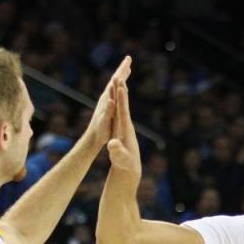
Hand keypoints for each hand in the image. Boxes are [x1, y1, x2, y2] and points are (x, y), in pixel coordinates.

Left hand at [85, 56, 131, 146]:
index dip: (121, 71)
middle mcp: (106, 97)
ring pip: (115, 85)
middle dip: (122, 69)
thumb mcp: (104, 122)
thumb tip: (111, 99)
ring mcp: (107, 101)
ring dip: (121, 76)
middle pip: (115, 80)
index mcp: (107, 99)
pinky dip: (121, 86)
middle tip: (128, 58)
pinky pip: (116, 92)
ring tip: (127, 68)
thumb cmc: (100, 132)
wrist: (93, 138)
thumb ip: (108, 111)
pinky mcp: (109, 106)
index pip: (115, 82)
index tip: (128, 62)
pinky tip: (124, 85)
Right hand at [106, 69, 141, 185]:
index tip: (121, 84)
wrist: (130, 170)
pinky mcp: (121, 129)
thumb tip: (113, 145)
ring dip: (119, 94)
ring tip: (118, 80)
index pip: (123, 110)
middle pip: (123, 104)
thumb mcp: (120, 158)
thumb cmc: (125, 164)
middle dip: (121, 90)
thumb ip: (117, 151)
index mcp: (125, 129)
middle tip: (119, 73)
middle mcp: (126, 125)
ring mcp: (124, 127)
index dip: (122, 98)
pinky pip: (119, 112)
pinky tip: (116, 96)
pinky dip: (117, 103)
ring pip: (121, 106)